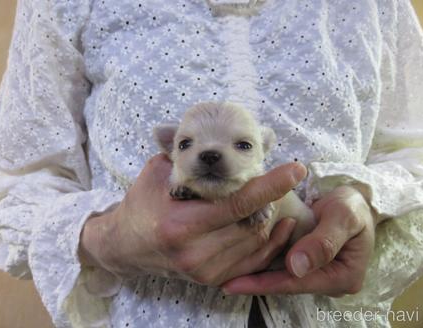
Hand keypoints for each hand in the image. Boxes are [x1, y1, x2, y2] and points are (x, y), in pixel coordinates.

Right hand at [79, 154, 306, 285]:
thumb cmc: (143, 202)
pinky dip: (271, 241)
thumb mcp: (158, 171)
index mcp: (179, 224)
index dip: (270, 185)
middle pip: (252, 223)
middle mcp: (193, 253)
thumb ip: (190, 154)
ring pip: (257, 241)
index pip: (237, 204)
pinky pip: (254, 260)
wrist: (127, 245)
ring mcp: (204, 270)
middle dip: (273, 197)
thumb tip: (219, 136)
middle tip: (285, 177)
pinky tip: (278, 223)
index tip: (296, 169)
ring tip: (275, 195)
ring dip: (271, 216)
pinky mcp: (211, 279)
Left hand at [222, 185, 376, 295]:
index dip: (265, 284)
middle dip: (255, 282)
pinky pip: (282, 264)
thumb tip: (296, 267)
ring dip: (256, 274)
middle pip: (286, 283)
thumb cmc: (353, 205)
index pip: (297, 283)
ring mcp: (317, 272)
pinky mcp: (307, 262)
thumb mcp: (343, 216)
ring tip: (225, 274)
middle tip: (223, 281)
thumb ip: (323, 241)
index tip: (235, 283)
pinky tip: (241, 259)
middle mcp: (328, 280)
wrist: (355, 199)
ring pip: (281, 275)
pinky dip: (263, 261)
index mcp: (342, 277)